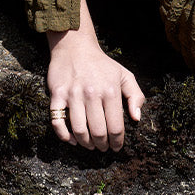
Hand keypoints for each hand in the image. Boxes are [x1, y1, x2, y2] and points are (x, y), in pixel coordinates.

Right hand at [46, 29, 144, 150]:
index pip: (116, 126)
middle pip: (98, 132)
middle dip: (102, 145)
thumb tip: (136, 118)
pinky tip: (72, 140)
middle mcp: (92, 94)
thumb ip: (135, 96)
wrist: (75, 46)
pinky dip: (64, 135)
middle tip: (103, 148)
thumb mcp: (125, 75)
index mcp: (111, 91)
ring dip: (85, 143)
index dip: (117, 142)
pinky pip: (57, 121)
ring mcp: (73, 95)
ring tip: (90, 146)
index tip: (117, 147)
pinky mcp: (57, 95)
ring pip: (79, 130)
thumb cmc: (102, 64)